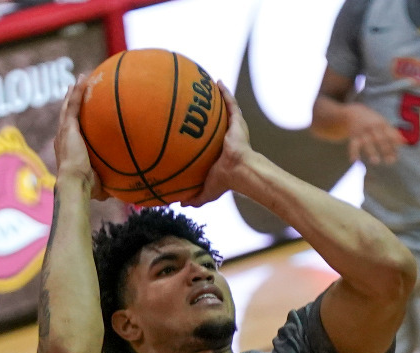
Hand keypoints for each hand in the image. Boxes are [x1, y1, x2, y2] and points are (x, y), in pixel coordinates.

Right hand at [54, 79, 106, 198]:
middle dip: (70, 102)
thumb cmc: (86, 188)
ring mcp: (64, 131)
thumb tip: (122, 190)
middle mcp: (63, 138)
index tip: (79, 116)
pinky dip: (76, 92)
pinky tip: (83, 80)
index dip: (73, 123)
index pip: (70, 132)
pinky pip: (73, 105)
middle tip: (75, 90)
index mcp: (67, 150)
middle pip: (66, 115)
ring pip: (67, 107)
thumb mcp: (99, 185)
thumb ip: (108, 183)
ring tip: (79, 79)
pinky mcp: (68, 127)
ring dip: (73, 92)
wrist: (75, 183)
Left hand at [183, 84, 255, 205]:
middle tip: (196, 104)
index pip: (209, 141)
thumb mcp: (206, 190)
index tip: (191, 127)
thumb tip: (180, 203)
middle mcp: (226, 138)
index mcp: (219, 152)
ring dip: (217, 98)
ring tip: (207, 86)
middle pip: (216, 122)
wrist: (240, 171)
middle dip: (208, 113)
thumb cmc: (226, 181)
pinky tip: (217, 82)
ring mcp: (233, 129)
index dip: (202, 134)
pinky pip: (231, 103)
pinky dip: (225, 92)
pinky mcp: (238, 122)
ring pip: (224, 110)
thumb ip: (194, 197)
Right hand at [343, 103, 405, 166]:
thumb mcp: (383, 123)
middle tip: (390, 161)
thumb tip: (405, 142)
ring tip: (375, 161)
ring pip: (367, 142)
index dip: (394, 144)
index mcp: (381, 124)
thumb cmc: (372, 120)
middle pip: (380, 139)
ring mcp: (363, 132)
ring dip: (371, 152)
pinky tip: (354, 161)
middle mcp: (372, 127)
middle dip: (385, 150)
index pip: (390, 135)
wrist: (354, 111)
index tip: (397, 155)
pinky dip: (353, 152)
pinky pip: (353, 145)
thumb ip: (393, 133)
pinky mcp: (354, 136)